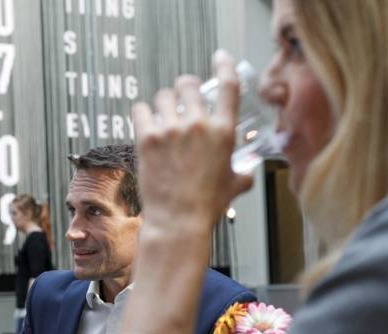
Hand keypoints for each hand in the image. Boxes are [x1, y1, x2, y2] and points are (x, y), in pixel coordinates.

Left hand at [133, 50, 252, 233]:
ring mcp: (171, 130)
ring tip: (163, 116)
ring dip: (163, 103)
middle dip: (185, 88)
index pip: (228, 86)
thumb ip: (243, 174)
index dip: (224, 66)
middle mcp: (198, 125)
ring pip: (163, 96)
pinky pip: (140, 109)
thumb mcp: (233, 186)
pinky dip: (142, 113)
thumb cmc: (206, 206)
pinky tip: (145, 123)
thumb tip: (248, 174)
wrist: (178, 221)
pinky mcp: (147, 139)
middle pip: (188, 83)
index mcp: (224, 132)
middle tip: (182, 99)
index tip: (220, 58)